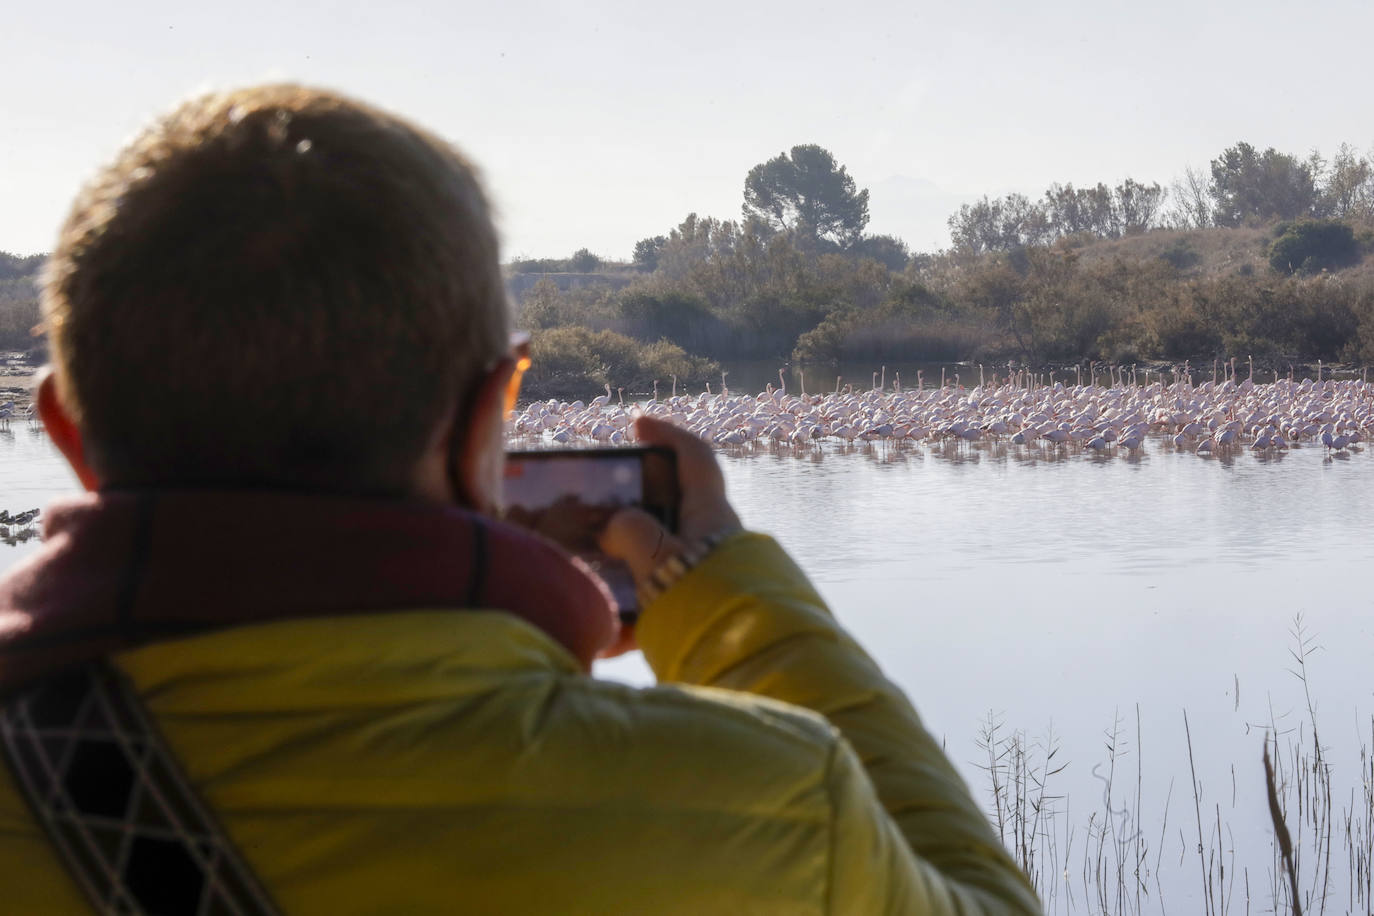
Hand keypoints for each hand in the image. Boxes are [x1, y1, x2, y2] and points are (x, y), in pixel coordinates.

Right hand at [596, 417, 741, 656]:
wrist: (744, 662)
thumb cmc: (702, 595)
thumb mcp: (655, 554)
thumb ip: (628, 529)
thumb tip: (612, 527)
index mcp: (710, 513)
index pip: (694, 457)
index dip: (667, 435)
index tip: (638, 426)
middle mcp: (715, 541)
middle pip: (671, 514)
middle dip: (631, 516)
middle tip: (595, 519)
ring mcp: (712, 578)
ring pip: (660, 565)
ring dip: (626, 575)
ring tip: (589, 587)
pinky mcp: (707, 615)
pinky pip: (662, 611)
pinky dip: (634, 623)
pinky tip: (607, 642)